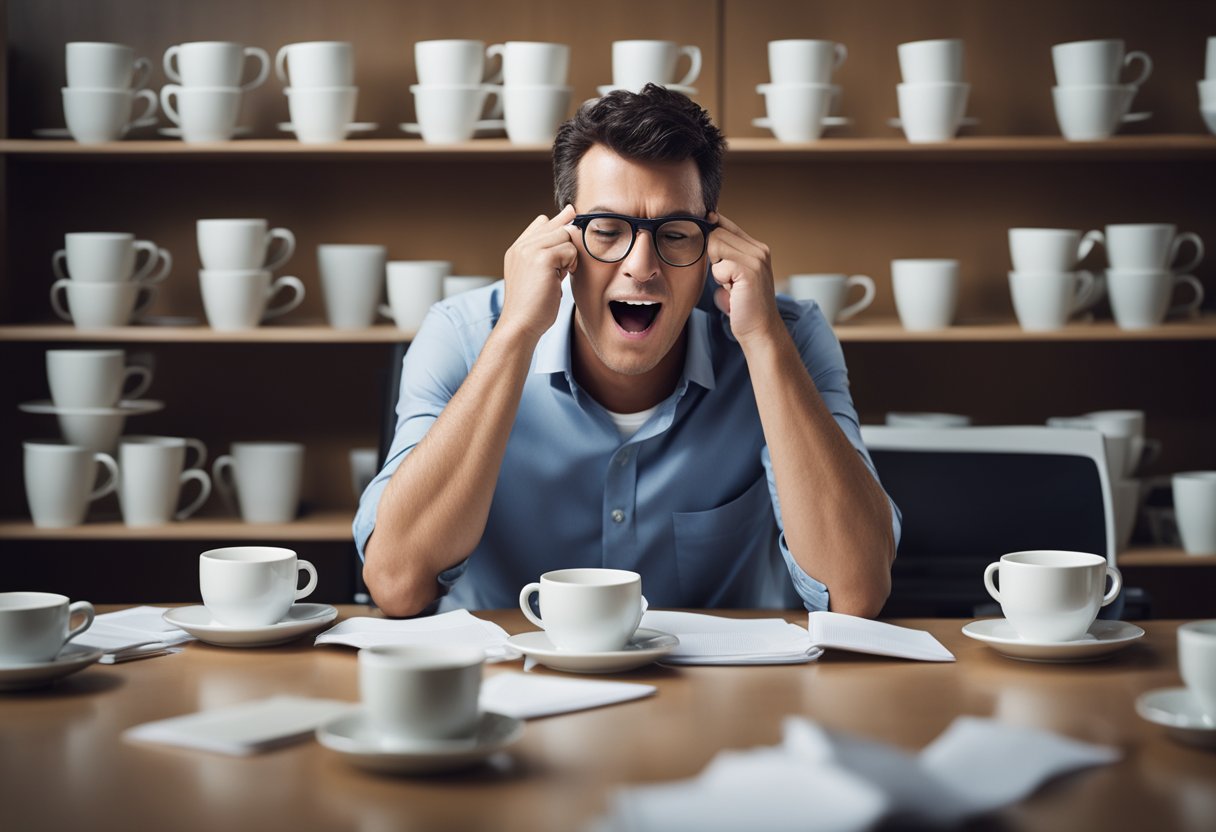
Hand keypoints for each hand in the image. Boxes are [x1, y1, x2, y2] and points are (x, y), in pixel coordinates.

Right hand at [500, 204, 579, 340]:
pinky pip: (570, 249)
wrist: (520, 325)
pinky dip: (571, 264)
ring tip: (561, 274)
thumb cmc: (532, 307)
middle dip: (567, 245)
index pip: (541, 222)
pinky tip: (562, 278)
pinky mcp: (543, 258)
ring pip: (565, 235)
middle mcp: (521, 246)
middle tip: (564, 268)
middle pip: (557, 226)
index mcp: (517, 250)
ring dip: (570, 256)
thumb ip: (546, 255)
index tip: (569, 230)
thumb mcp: (536, 275)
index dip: (559, 225)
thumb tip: (568, 233)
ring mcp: (530, 250)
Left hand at [706, 211, 780, 343]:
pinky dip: (720, 281)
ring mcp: (756, 259)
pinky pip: (718, 266)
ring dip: (716, 269)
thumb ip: (726, 257)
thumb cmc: (744, 307)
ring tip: (730, 285)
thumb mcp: (735, 276)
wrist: (760, 330)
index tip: (701, 235)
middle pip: (717, 232)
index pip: (726, 224)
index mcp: (757, 248)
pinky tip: (733, 291)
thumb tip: (704, 236)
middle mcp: (759, 249)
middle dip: (712, 255)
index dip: (710, 228)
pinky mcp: (750, 270)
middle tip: (726, 278)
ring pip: (715, 244)